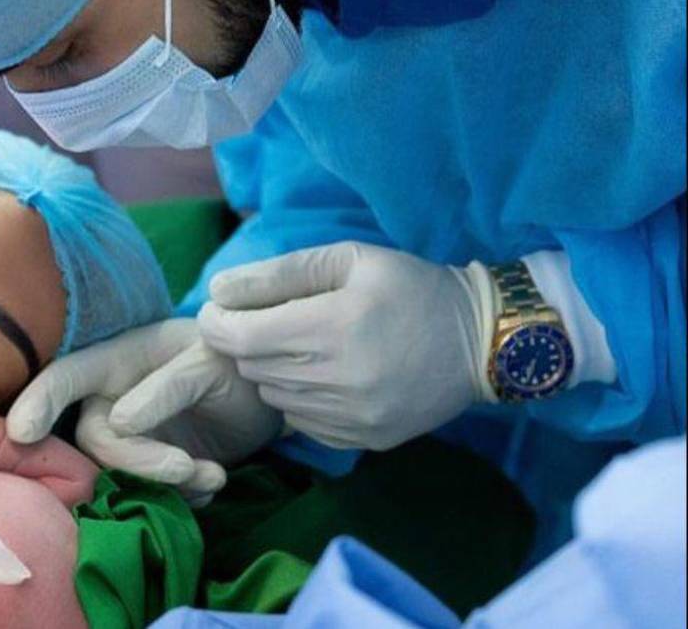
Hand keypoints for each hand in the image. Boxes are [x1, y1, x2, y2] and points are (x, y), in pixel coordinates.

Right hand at [7, 320, 282, 496]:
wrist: (267, 394)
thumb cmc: (234, 362)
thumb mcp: (210, 364)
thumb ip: (165, 388)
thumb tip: (118, 423)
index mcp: (118, 359)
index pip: (66, 376)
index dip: (39, 400)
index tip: (22, 432)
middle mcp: (114, 398)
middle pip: (93, 439)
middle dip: (135, 462)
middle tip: (186, 469)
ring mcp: (132, 436)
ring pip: (119, 474)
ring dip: (166, 486)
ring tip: (214, 476)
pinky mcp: (152, 468)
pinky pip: (147, 493)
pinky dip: (181, 498)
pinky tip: (215, 481)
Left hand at [200, 242, 494, 450]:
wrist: (480, 341)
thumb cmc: (409, 287)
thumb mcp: (349, 259)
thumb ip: (279, 273)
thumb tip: (218, 290)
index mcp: (334, 326)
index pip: (240, 336)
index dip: (218, 321)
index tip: (222, 308)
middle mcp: (340, 379)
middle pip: (251, 366)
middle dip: (246, 341)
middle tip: (268, 320)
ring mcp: (353, 416)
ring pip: (273, 396)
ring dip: (272, 370)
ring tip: (302, 345)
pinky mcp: (365, 439)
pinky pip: (302, 423)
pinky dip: (299, 399)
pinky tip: (325, 375)